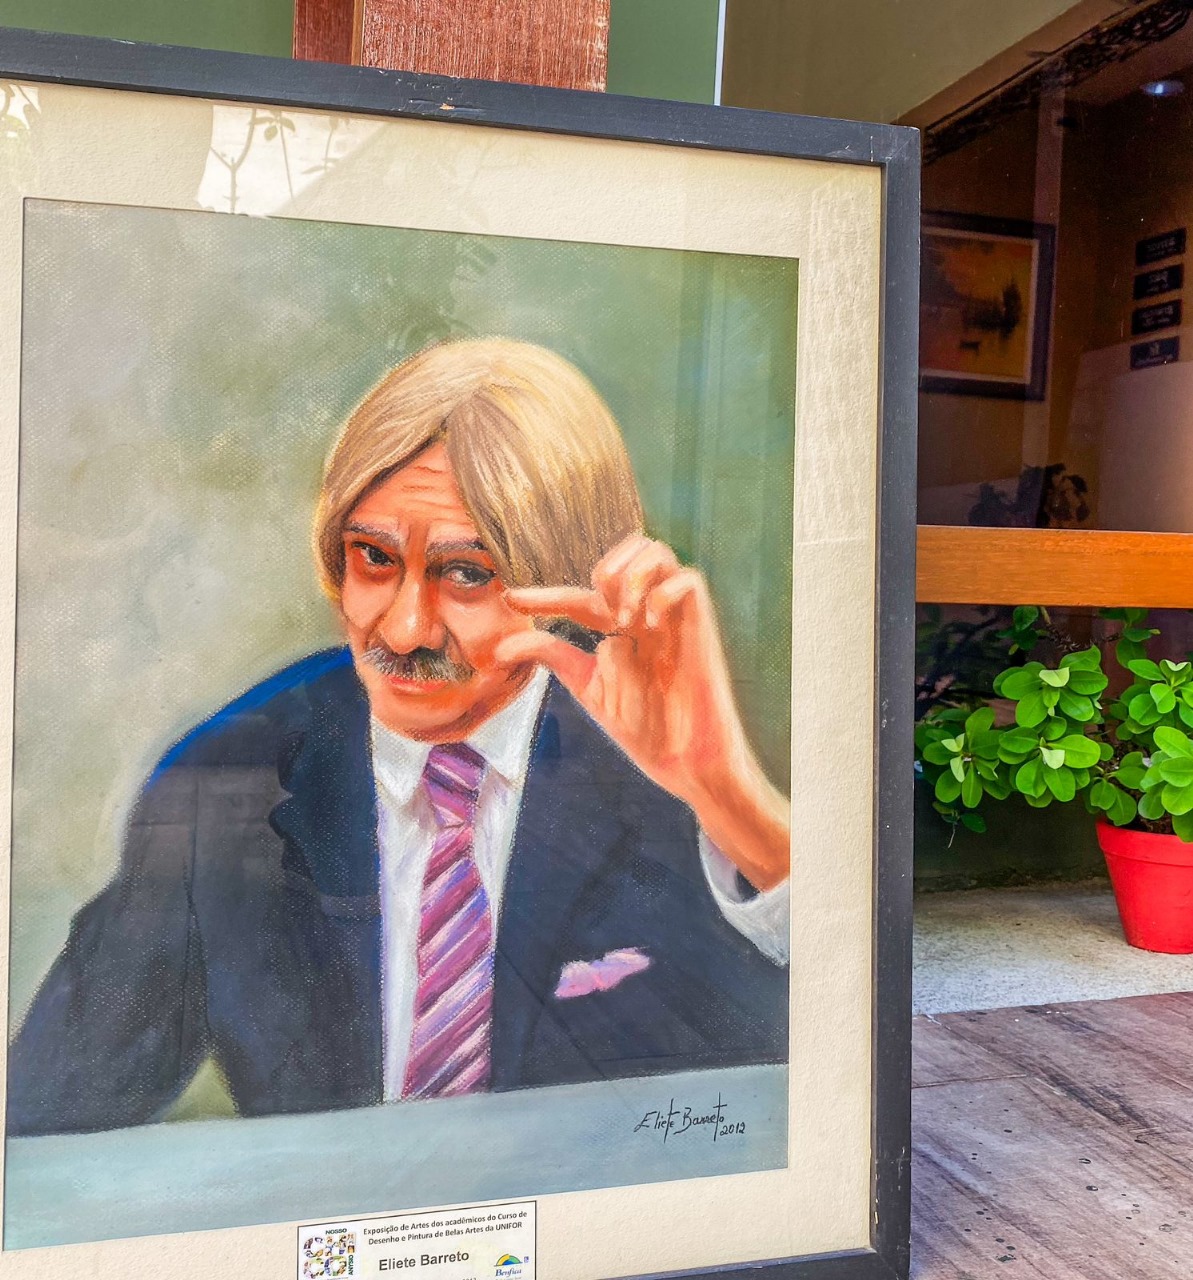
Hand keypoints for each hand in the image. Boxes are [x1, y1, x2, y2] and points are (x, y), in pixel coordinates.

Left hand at [494, 535, 789, 890]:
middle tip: (599, 608)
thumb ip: (552, 656)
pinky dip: (662, 594)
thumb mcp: (589, 686)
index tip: (511, 600)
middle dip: (608, 566)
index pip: (581, 599)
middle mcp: (648, 615)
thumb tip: (499, 647)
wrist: (685, 761)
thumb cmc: (645, 728)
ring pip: (658, 552)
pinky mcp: (702, 627)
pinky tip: (649, 626)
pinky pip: (689, 580)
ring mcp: (676, 618)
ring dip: (632, 575)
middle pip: (633, 547)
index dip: (546, 595)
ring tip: (623, 617)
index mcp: (622, 630)